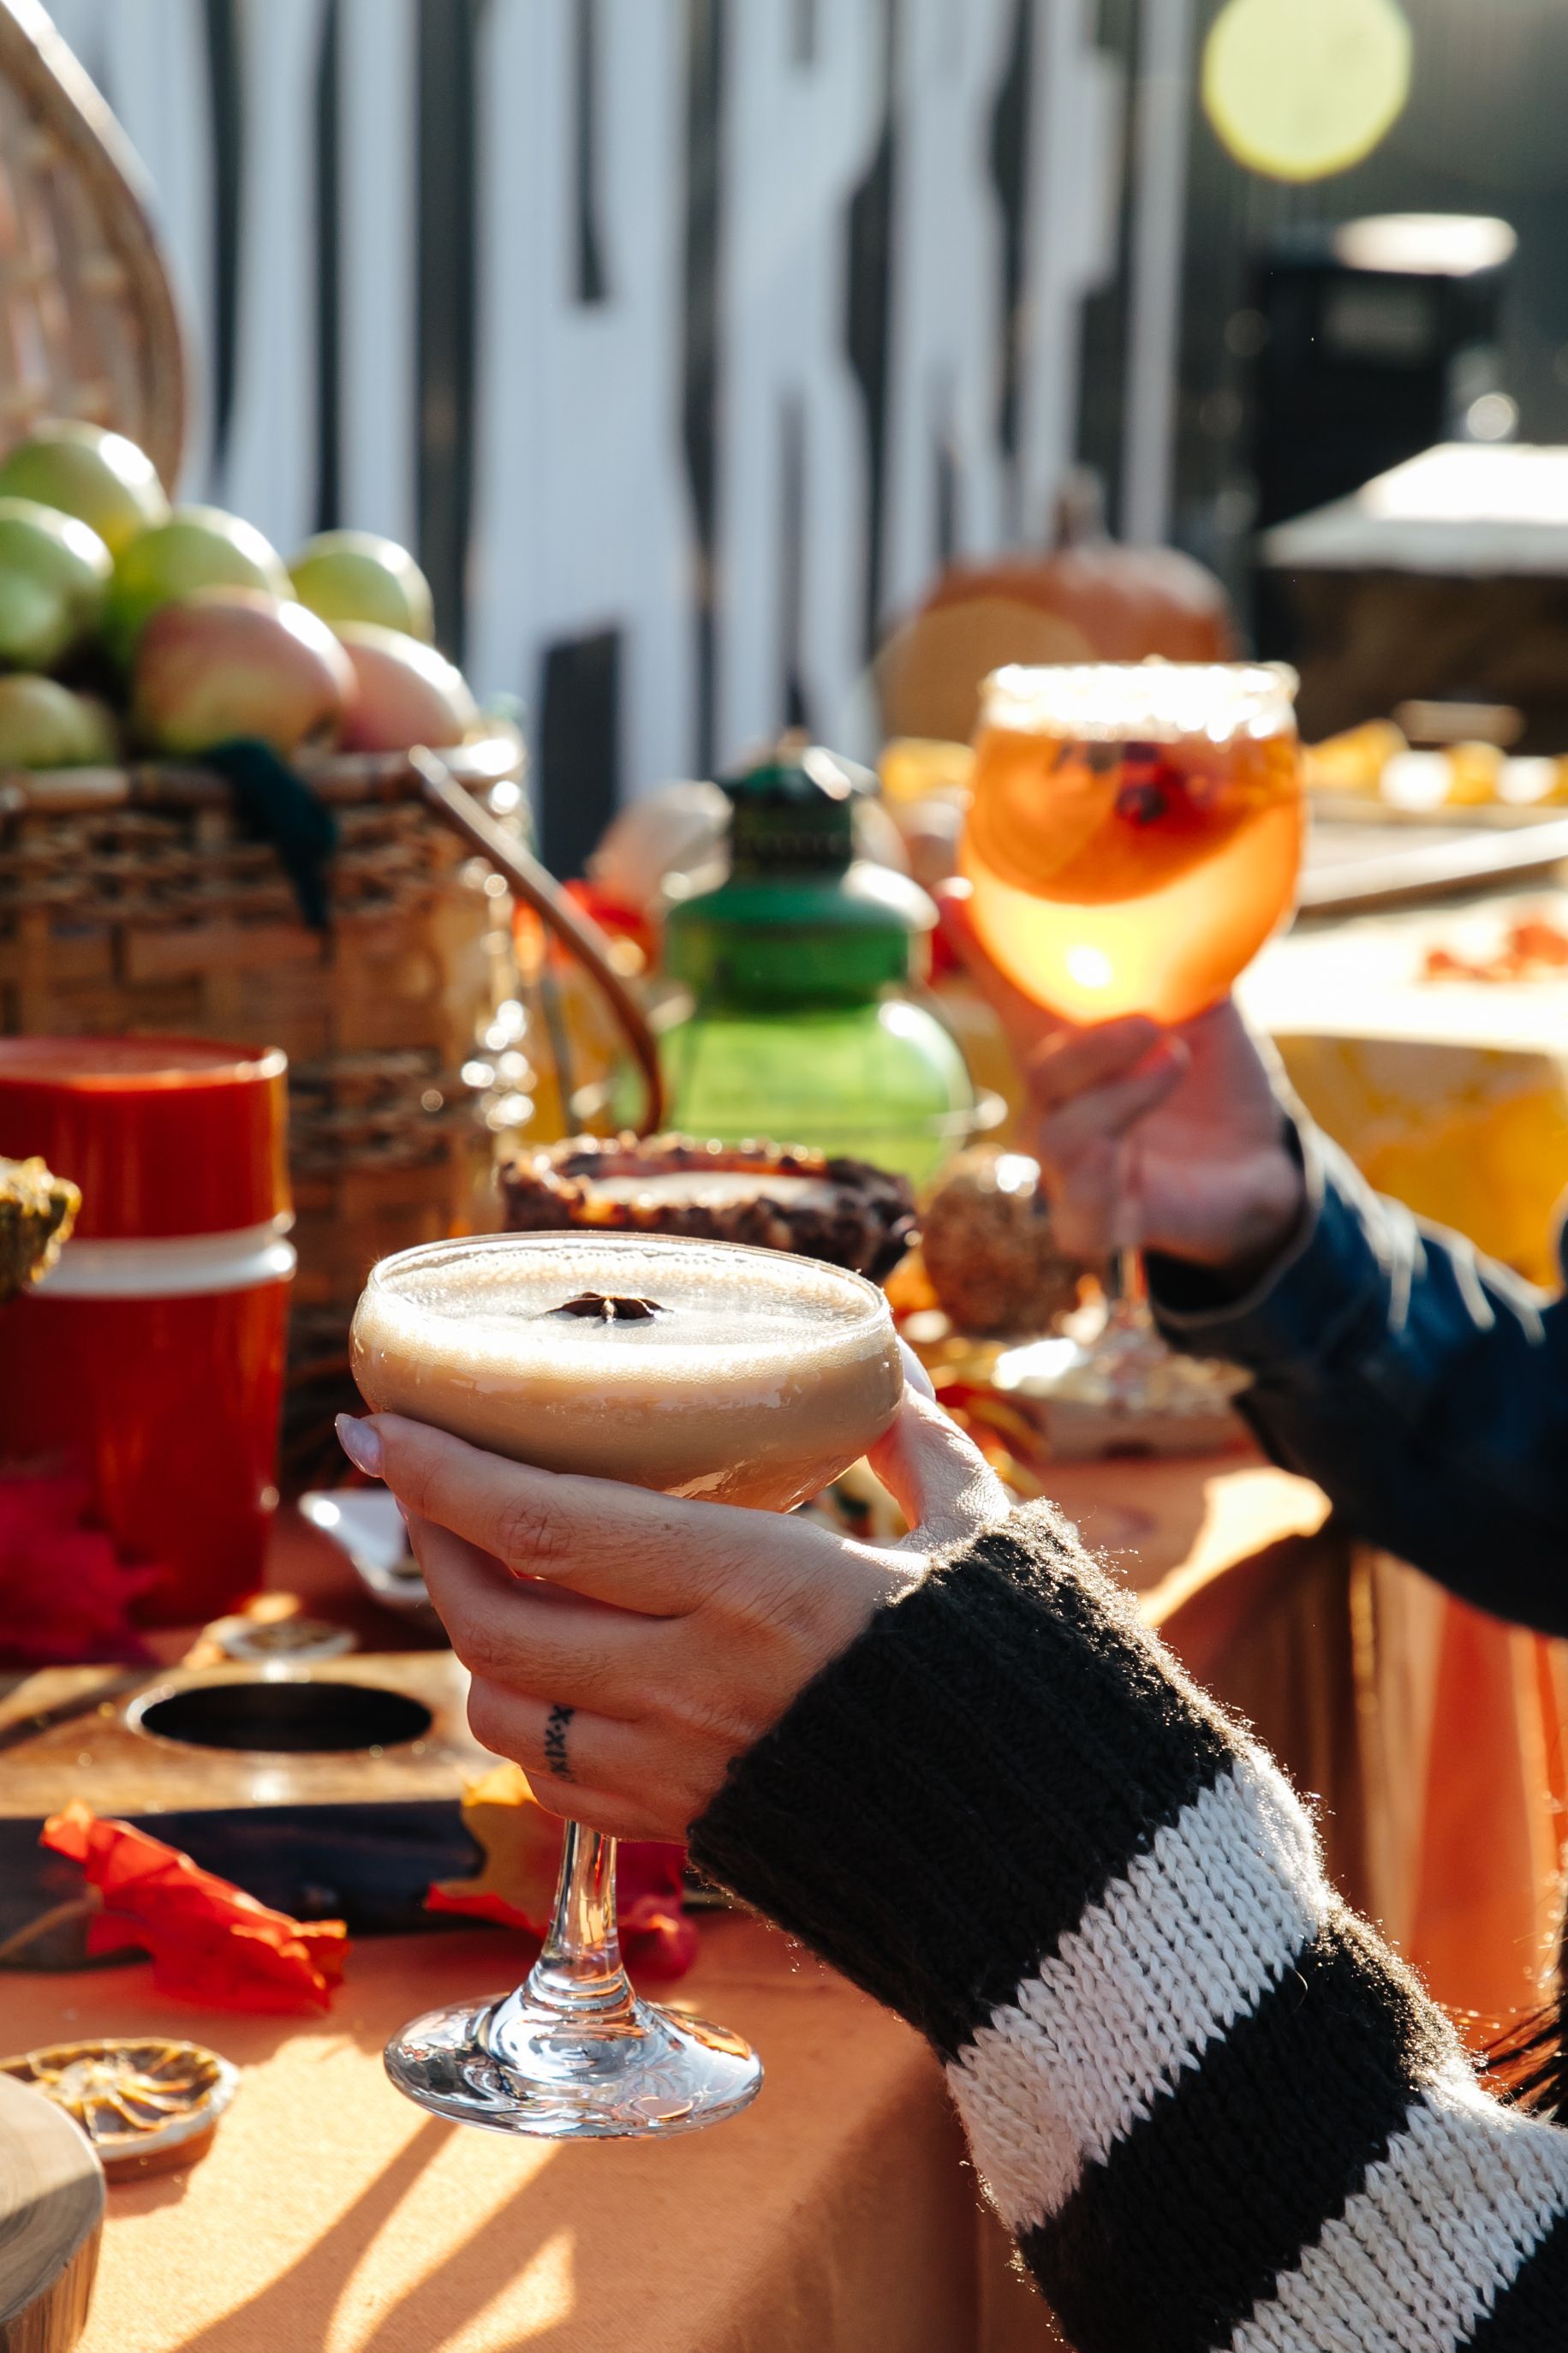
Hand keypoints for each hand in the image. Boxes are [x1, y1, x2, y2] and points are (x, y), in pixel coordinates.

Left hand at [337, 1367, 1008, 1843]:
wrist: (1065, 1863)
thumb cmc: (1030, 1679)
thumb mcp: (977, 1530)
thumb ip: (911, 1438)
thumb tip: (876, 1359)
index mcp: (757, 1585)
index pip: (544, 1524)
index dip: (442, 1471)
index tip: (381, 1423)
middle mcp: (696, 1682)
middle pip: (491, 1616)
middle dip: (430, 1541)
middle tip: (419, 1478)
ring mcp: (683, 1770)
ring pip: (502, 1706)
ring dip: (470, 1634)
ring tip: (481, 1568)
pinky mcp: (692, 1831)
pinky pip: (554, 1776)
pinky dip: (524, 1714)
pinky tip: (549, 1668)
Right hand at [939, 883, 1304, 1271]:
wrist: (1265, 1171)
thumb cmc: (1219, 1084)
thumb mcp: (1205, 1010)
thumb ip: (1178, 961)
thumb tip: (1181, 883)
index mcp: (1072, 1043)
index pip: (1015, 993)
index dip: (982, 947)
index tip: (953, 893)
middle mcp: (1056, 1103)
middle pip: (1039, 1066)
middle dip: (1088, 1043)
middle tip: (1152, 1022)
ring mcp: (1069, 1167)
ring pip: (1061, 1132)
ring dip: (1118, 1096)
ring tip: (1177, 1062)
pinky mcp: (1094, 1223)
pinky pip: (1078, 1207)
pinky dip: (1103, 1176)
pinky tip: (1132, 1156)